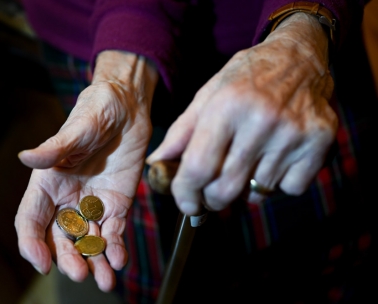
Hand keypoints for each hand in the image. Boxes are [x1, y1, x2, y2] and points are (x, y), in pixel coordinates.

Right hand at [15, 50, 157, 291]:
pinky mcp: (117, 203)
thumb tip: (26, 157)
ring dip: (94, 261)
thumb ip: (54, 147)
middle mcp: (67, 198)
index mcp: (48, 183)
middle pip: (60, 238)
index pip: (31, 220)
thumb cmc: (96, 111)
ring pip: (88, 240)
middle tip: (80, 273)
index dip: (32, 244)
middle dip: (68, 259)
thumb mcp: (77, 128)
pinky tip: (119, 260)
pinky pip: (114, 231)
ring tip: (103, 279)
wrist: (127, 108)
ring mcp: (93, 203)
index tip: (42, 263)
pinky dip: (116, 247)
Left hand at [146, 13, 337, 214]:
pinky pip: (290, 189)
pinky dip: (279, 183)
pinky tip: (276, 158)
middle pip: (225, 189)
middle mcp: (261, 120)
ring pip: (258, 193)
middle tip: (212, 191)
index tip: (186, 204)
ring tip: (249, 161)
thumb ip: (181, 132)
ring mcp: (293, 134)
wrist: (299, 57)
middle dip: (212, 199)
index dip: (186, 194)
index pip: (198, 167)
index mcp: (226, 106)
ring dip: (247, 188)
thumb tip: (156, 163)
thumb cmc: (246, 78)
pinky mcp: (319, 143)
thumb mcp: (208, 95)